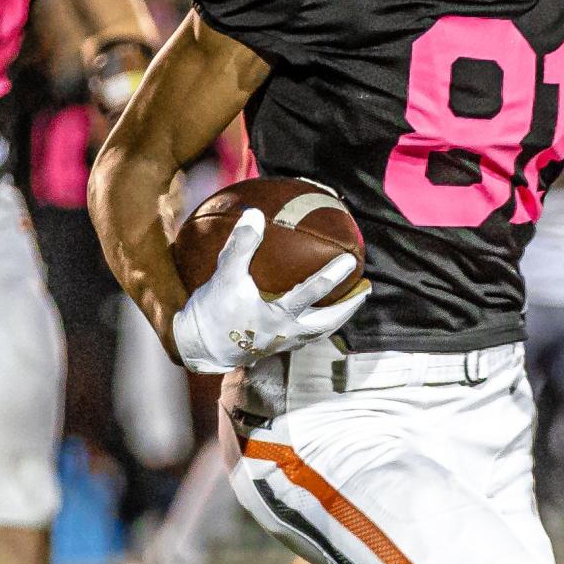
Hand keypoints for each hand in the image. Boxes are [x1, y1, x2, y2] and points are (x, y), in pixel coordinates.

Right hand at [172, 208, 368, 373]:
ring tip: (350, 302)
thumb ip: (241, 246)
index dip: (332, 275)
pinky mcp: (275, 347)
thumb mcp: (225, 276)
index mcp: (279, 317)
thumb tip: (255, 214)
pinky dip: (316, 322)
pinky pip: (304, 334)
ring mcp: (283, 343)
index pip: (312, 293)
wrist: (198, 349)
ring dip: (337, 317)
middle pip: (328, 322)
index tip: (350, 260)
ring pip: (319, 331)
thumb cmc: (212, 312)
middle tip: (366, 289)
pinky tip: (315, 311)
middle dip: (349, 306)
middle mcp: (287, 333)